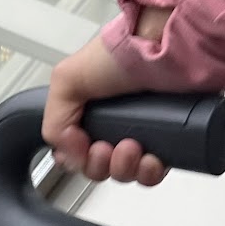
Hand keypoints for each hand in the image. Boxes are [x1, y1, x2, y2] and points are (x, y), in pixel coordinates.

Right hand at [42, 7, 171, 184]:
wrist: (170, 51)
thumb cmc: (124, 53)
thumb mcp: (67, 78)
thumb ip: (54, 119)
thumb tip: (67, 151)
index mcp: (89, 110)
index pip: (73, 151)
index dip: (74, 158)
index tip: (81, 146)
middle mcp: (115, 123)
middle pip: (98, 167)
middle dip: (99, 164)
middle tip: (106, 147)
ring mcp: (142, 134)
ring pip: (125, 173)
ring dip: (123, 168)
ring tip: (131, 146)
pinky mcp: (169, 142)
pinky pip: (153, 173)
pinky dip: (149, 172)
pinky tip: (150, 158)